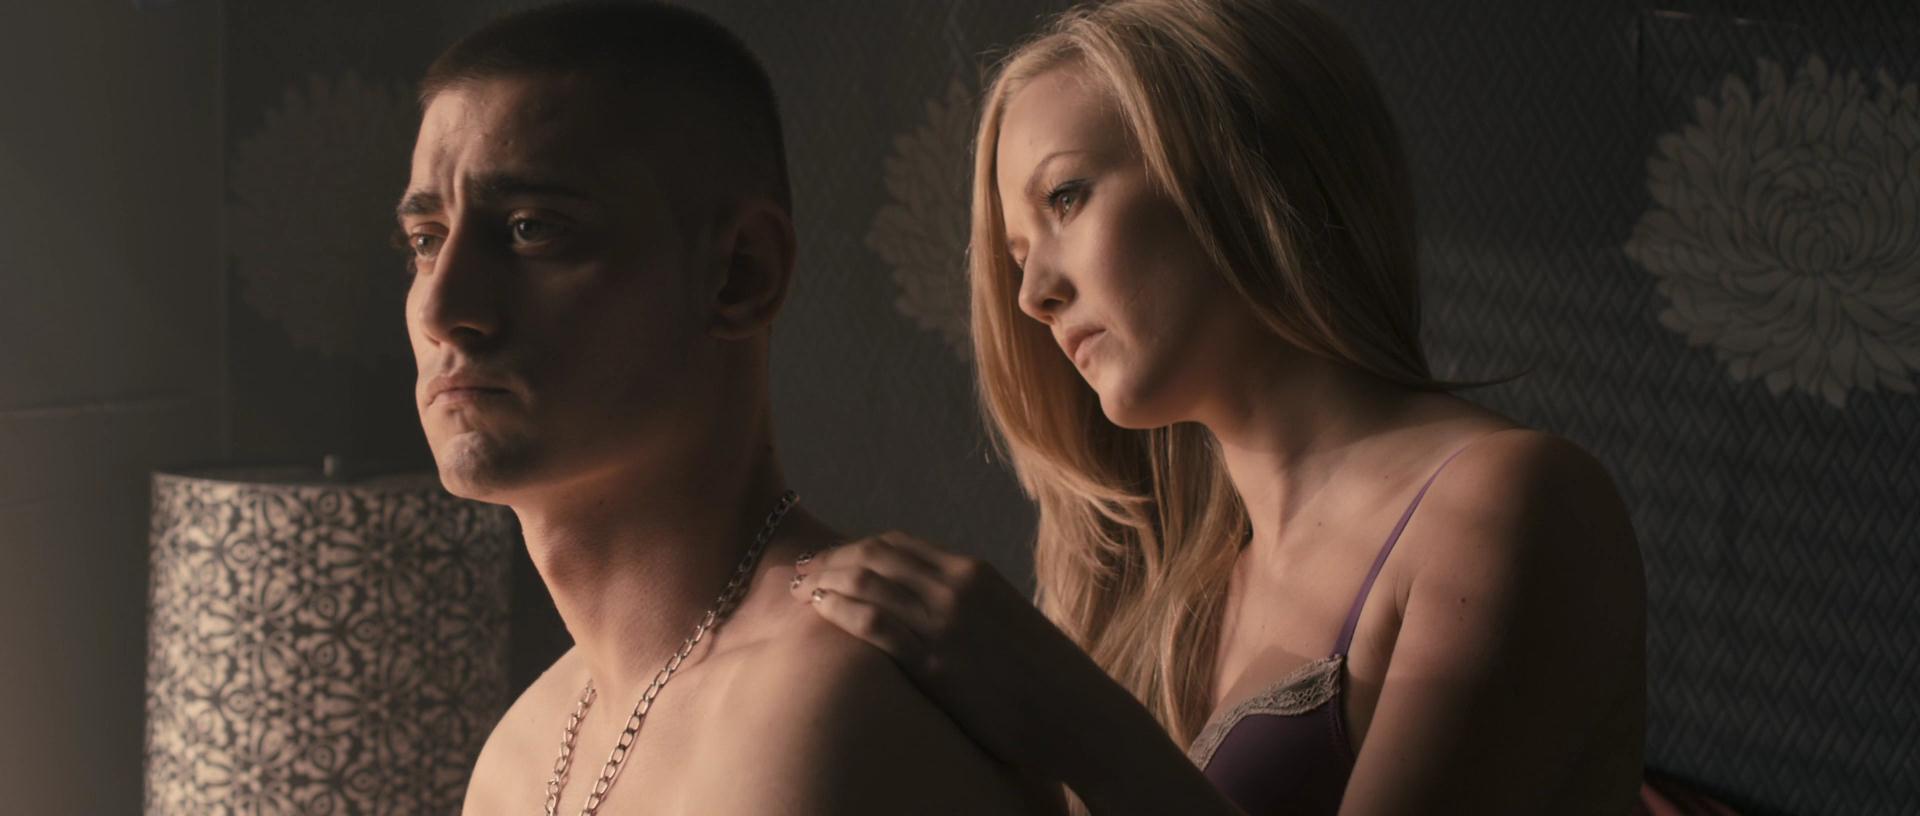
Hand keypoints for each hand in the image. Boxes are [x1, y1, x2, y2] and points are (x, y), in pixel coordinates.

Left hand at [787, 531, 1103, 783]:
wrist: (1078, 715)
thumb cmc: (1045, 680)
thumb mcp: (1005, 623)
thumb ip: (967, 607)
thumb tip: (929, 612)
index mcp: (975, 572)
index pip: (899, 544)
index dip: (858, 548)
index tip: (832, 560)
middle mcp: (957, 585)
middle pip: (874, 555)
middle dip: (832, 559)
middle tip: (800, 570)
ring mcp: (945, 621)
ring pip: (866, 581)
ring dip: (825, 579)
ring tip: (797, 589)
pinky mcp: (936, 660)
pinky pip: (873, 623)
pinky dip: (839, 609)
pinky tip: (818, 610)